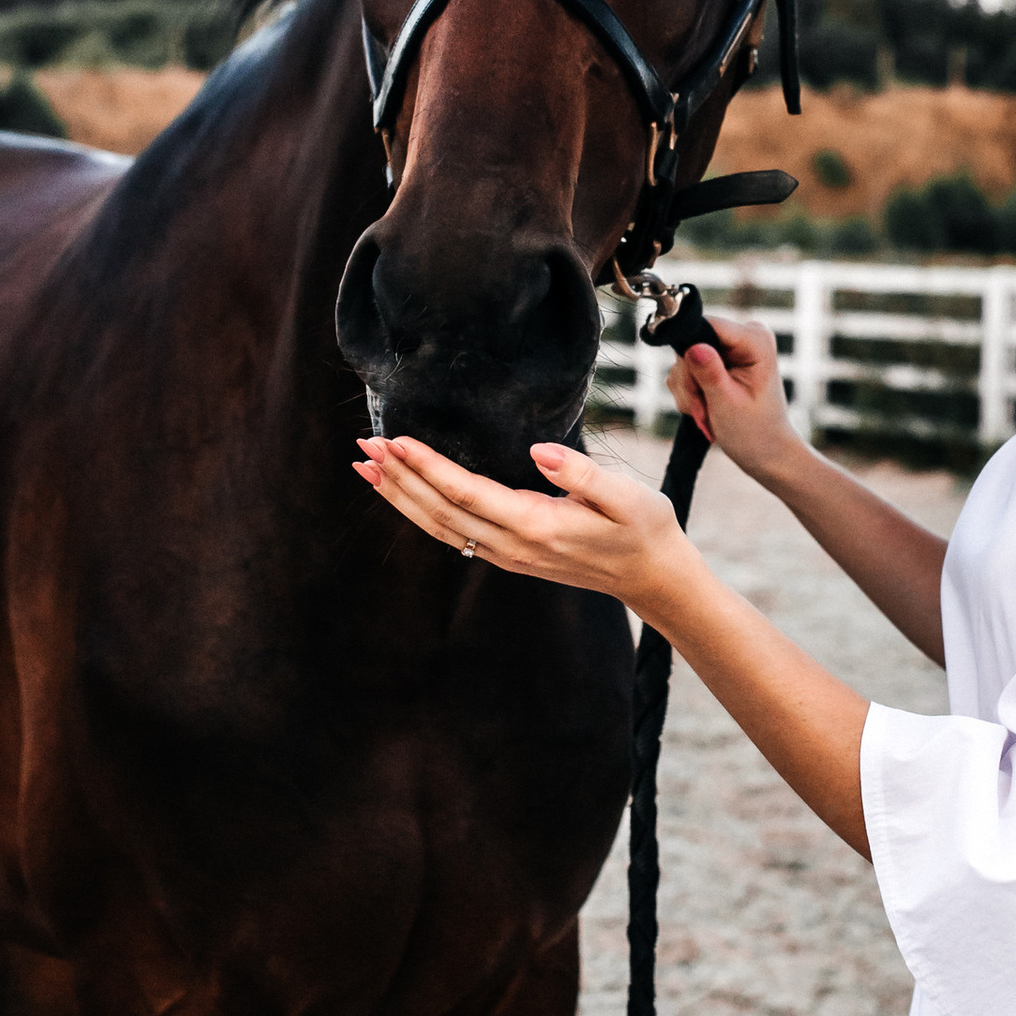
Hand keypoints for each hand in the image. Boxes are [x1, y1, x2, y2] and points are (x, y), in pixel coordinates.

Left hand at [354, 430, 698, 621]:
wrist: (651, 575)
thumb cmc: (644, 528)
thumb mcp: (626, 496)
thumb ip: (581, 473)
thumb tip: (537, 450)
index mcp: (536, 526)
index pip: (466, 492)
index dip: (427, 466)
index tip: (395, 440)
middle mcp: (513, 546)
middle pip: (440, 512)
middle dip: (399, 479)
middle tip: (364, 446)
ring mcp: (507, 555)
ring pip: (439, 527)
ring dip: (400, 497)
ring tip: (367, 467)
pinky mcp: (508, 554)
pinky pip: (452, 533)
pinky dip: (420, 511)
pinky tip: (404, 493)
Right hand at [669, 308, 801, 478]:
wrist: (766, 452)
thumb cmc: (755, 431)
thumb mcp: (728, 404)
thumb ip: (709, 373)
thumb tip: (691, 347)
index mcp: (754, 339)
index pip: (705, 325)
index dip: (690, 352)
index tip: (695, 388)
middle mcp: (743, 335)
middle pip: (690, 342)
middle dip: (689, 381)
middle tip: (703, 410)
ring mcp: (729, 348)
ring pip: (684, 359)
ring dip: (688, 392)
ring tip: (707, 414)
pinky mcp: (717, 360)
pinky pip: (686, 369)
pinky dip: (690, 394)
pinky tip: (705, 410)